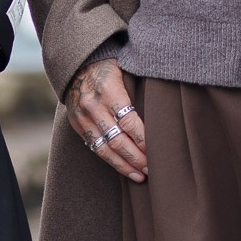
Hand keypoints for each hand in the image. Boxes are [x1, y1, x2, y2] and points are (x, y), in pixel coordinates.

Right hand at [64, 53, 146, 182]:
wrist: (76, 65)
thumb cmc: (110, 66)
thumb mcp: (126, 69)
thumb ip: (140, 88)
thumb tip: (163, 109)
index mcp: (109, 90)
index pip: (129, 122)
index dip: (143, 140)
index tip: (157, 151)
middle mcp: (94, 107)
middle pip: (118, 140)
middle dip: (137, 157)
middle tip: (153, 168)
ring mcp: (83, 118)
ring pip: (106, 149)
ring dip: (125, 165)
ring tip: (141, 175)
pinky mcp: (77, 126)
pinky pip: (95, 148)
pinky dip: (111, 161)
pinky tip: (124, 169)